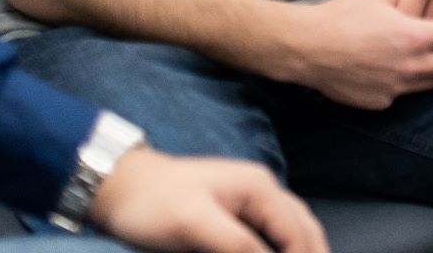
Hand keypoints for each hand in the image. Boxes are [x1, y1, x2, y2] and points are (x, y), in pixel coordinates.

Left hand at [87, 145, 327, 252]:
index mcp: (259, 189)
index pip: (297, 234)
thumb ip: (238, 247)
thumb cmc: (153, 204)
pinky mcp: (235, 211)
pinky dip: (284, 246)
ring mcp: (250, 199)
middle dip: (314, 251)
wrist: (118, 186)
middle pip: (304, 227)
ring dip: (302, 249)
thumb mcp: (195, 226)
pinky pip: (273, 231)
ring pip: (293, 227)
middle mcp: (262, 190)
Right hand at [281, 0, 432, 109]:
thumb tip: (426, 0)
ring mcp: (397, 88)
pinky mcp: (382, 102)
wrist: (307, 47)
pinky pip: (407, 92)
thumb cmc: (343, 14)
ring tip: (418, 52)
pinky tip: (389, 65)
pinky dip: (407, 80)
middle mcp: (411, 66)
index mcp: (414, 36)